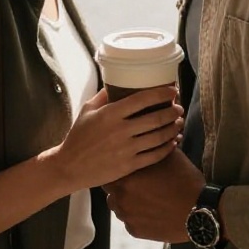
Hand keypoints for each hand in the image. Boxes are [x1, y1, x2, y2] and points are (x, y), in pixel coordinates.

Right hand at [51, 87, 182, 190]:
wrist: (70, 166)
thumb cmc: (78, 135)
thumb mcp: (87, 109)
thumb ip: (104, 95)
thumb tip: (118, 81)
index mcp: (111, 113)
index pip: (142, 99)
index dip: (161, 94)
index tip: (172, 91)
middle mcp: (121, 130)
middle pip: (155, 118)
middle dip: (172, 112)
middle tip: (178, 108)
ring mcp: (126, 149)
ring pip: (158, 137)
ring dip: (173, 129)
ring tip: (179, 123)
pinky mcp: (129, 165)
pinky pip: (154, 156)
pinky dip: (167, 148)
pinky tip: (173, 142)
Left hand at [104, 149, 204, 242]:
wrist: (199, 211)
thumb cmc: (184, 179)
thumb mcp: (168, 154)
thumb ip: (153, 144)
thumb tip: (150, 129)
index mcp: (126, 176)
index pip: (110, 168)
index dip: (117, 164)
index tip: (125, 162)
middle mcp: (121, 197)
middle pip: (110, 188)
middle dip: (120, 183)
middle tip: (135, 179)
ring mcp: (127, 216)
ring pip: (117, 205)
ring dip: (125, 199)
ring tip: (143, 195)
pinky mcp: (134, 231)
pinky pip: (127, 220)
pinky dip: (134, 214)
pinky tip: (149, 208)